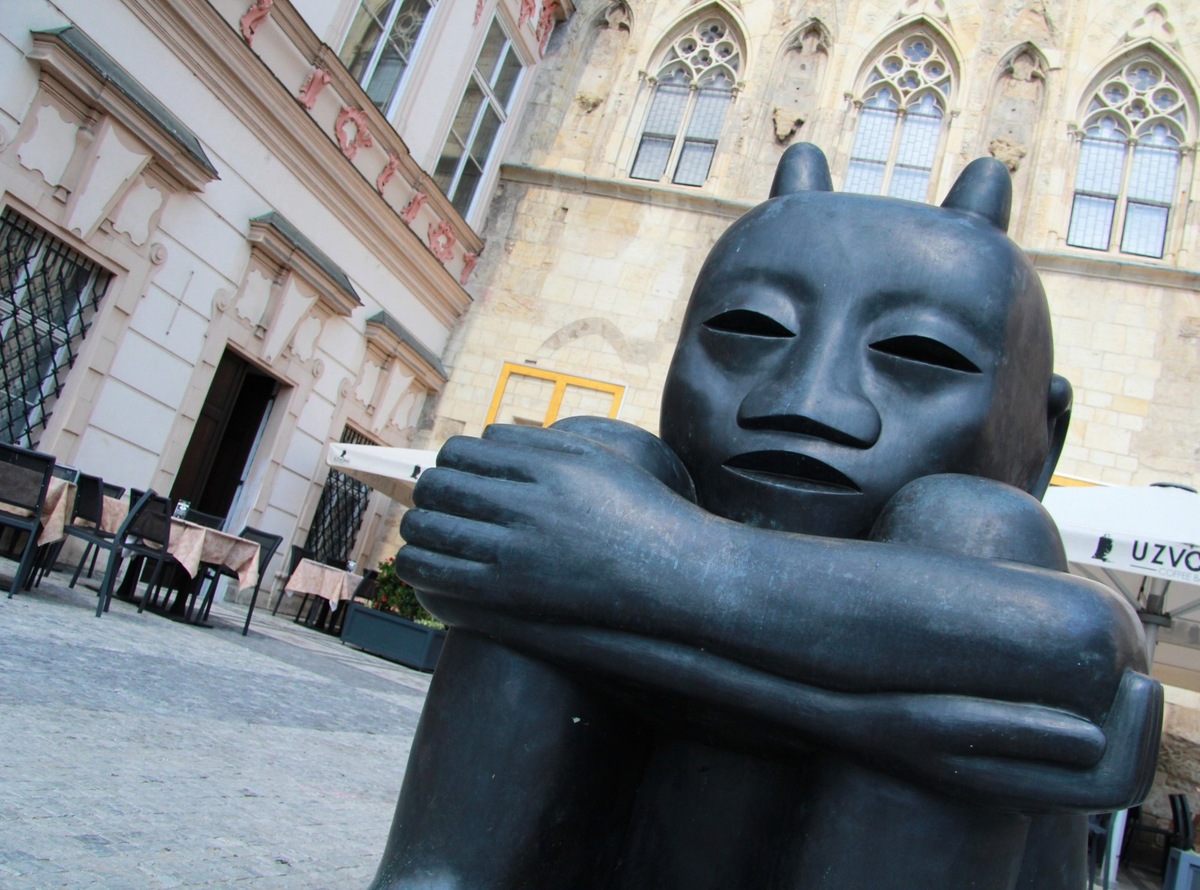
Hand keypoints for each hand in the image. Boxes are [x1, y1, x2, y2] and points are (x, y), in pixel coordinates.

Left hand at [396, 424, 705, 627]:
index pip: (465, 452)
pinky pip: (437, 571)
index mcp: (546, 467)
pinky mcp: (508, 592)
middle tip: (430, 498)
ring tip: (421, 527)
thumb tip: (484, 435)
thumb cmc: (638, 511)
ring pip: (431, 527)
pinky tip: (417, 560)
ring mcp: (515, 551)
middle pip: (441, 485)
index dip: (449, 461)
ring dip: (418, 524)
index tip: (451, 471)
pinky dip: (416, 562)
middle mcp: (527, 505)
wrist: (673, 574)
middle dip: (427, 490)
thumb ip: (540, 443)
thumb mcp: (597, 459)